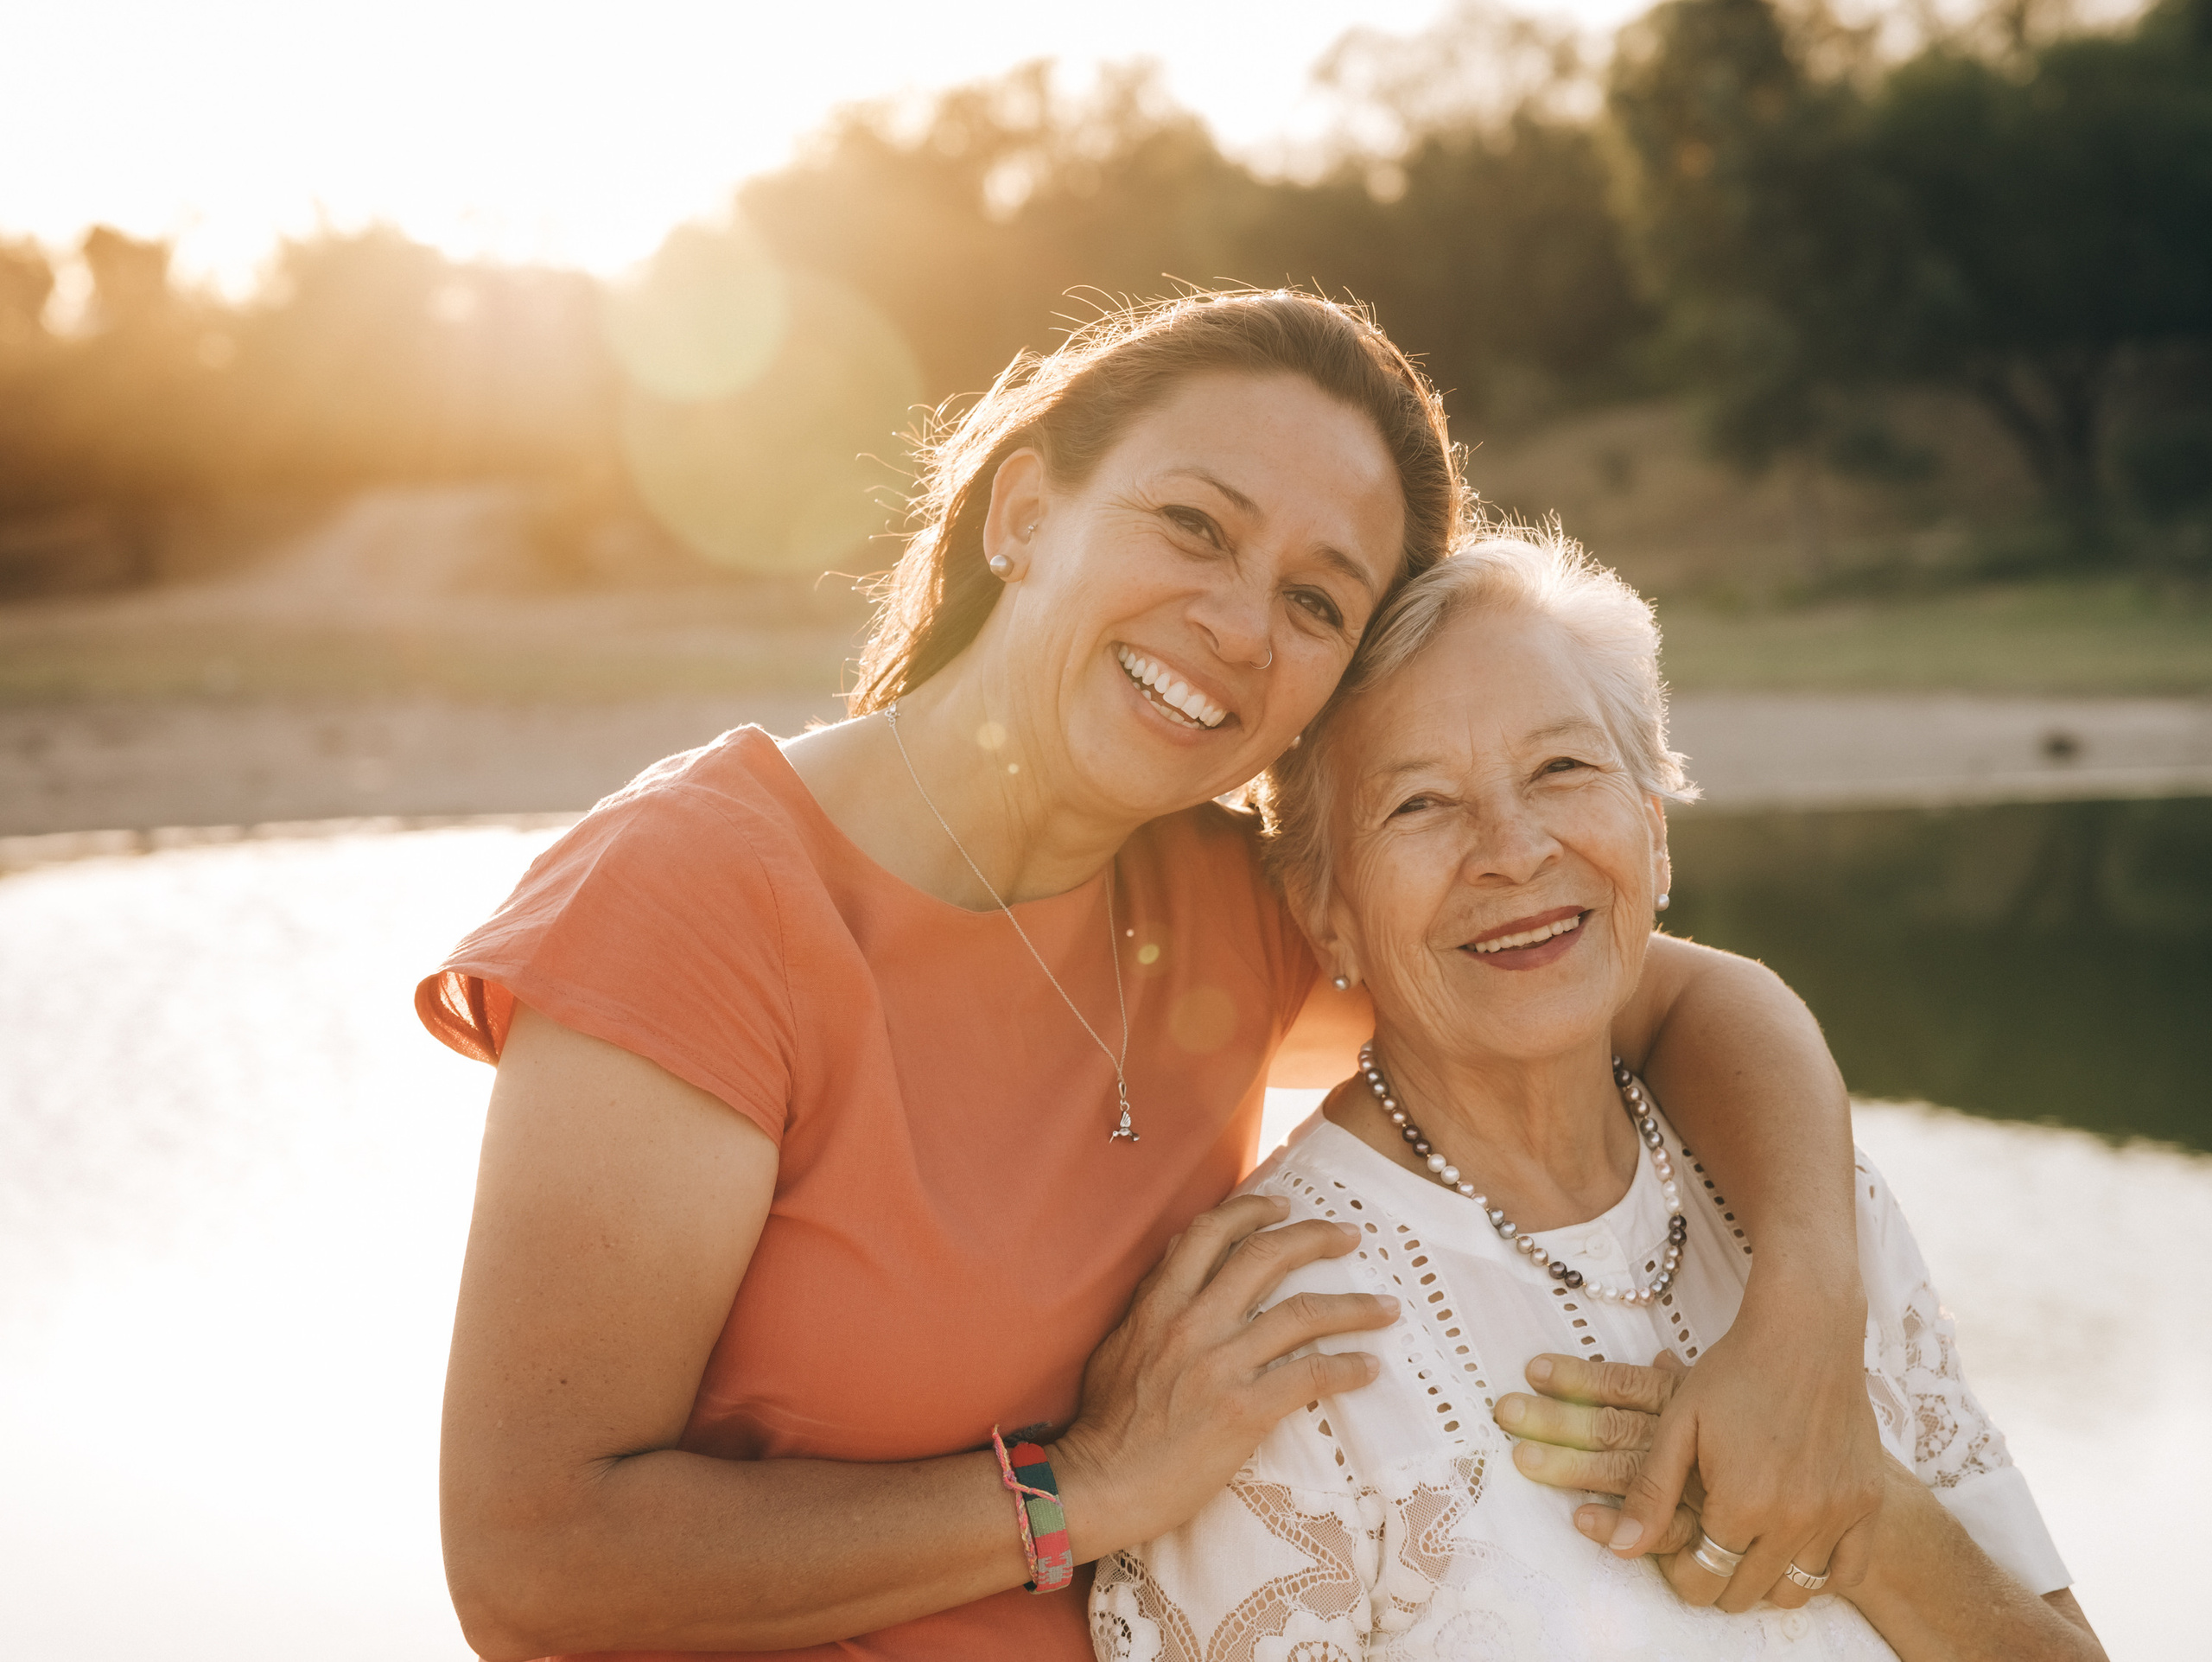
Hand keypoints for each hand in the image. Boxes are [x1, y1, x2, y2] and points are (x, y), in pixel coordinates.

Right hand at [1051, 1193, 1398, 1559]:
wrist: (1100, 1483)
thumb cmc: (1106, 1421)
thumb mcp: (1119, 1342)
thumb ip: (1153, 1301)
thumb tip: (1180, 1260)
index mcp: (1159, 1302)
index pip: (1209, 1232)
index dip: (1252, 1210)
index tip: (1284, 1205)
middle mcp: (1193, 1322)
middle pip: (1266, 1256)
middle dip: (1315, 1237)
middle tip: (1350, 1236)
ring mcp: (1220, 1365)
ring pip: (1302, 1313)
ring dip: (1353, 1307)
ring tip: (1386, 1306)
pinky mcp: (1243, 1410)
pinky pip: (1309, 1376)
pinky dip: (1346, 1368)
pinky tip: (1368, 1367)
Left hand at [1498, 1338, 1881, 1612]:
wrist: (1805, 1333)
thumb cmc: (1733, 1373)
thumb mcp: (1678, 1425)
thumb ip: (1652, 1492)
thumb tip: (1621, 1550)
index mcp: (1740, 1503)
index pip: (1702, 1580)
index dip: (1681, 1575)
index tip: (1677, 1553)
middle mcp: (1793, 1520)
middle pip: (1745, 1592)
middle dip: (1718, 1581)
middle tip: (1709, 1551)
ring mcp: (1836, 1515)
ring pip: (1796, 1592)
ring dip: (1766, 1582)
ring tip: (1748, 1552)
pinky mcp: (1867, 1504)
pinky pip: (1847, 1573)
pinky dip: (1820, 1574)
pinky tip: (1795, 1550)